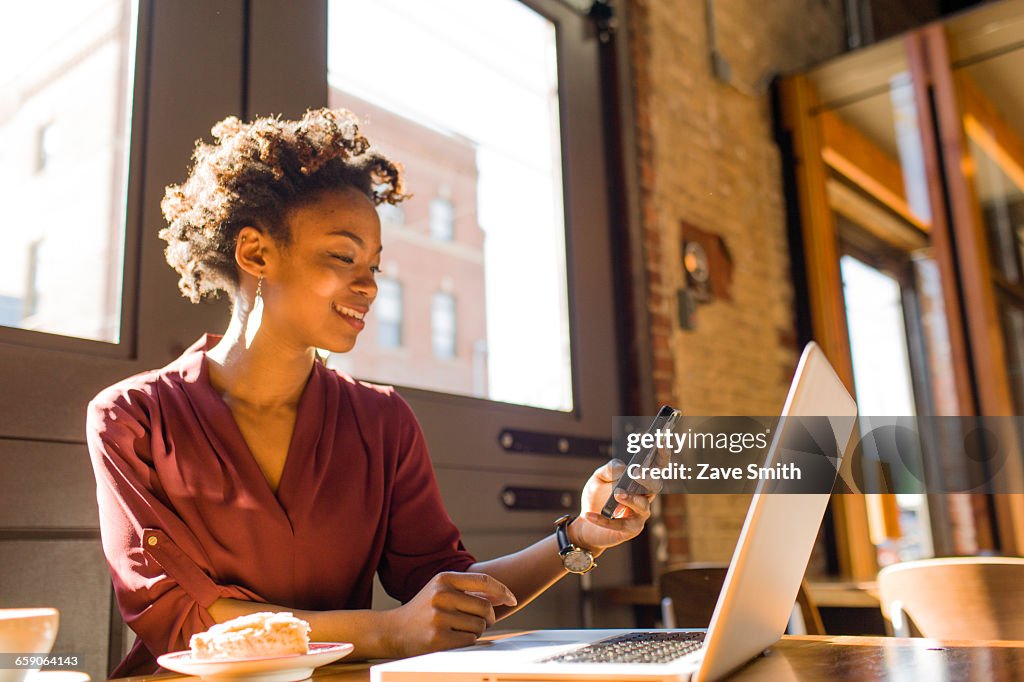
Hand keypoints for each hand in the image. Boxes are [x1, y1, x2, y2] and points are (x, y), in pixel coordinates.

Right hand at [381, 572, 516, 657]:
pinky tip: (452, 639)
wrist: (393, 630)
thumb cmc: (424, 610)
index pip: (484, 581)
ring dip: (476, 632)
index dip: (502, 591)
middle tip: (480, 623)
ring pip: (479, 627)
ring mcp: (439, 617)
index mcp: (444, 578)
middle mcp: (441, 595)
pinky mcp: (438, 639)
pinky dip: (467, 643)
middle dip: (488, 618)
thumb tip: (502, 596)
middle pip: (486, 608)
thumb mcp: (441, 590)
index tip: (512, 600)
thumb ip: (468, 589)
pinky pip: (470, 642)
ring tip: (459, 630)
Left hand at [570, 459, 653, 554]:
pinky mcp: (630, 530)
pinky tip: (589, 515)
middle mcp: (645, 497)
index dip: (662, 456)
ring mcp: (639, 514)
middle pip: (655, 486)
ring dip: (631, 499)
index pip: (656, 468)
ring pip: (643, 506)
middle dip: (648, 479)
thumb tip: (625, 468)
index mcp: (640, 481)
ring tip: (617, 494)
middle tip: (636, 473)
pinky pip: (619, 524)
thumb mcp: (598, 478)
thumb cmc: (597, 497)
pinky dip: (603, 519)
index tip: (662, 442)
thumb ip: (609, 469)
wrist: (585, 523)